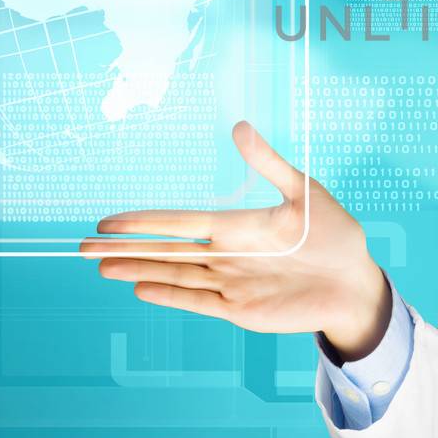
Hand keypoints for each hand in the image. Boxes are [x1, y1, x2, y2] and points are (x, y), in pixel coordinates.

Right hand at [80, 121, 393, 360]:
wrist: (355, 281)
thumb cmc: (333, 234)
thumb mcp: (302, 192)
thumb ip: (268, 163)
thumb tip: (239, 127)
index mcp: (237, 226)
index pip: (180, 222)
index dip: (144, 221)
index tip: (107, 221)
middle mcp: (226, 255)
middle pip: (166, 251)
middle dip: (126, 248)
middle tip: (81, 248)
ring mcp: (231, 284)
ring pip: (174, 276)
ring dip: (138, 271)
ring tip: (102, 268)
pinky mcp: (243, 310)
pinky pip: (200, 302)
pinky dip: (172, 296)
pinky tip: (142, 288)